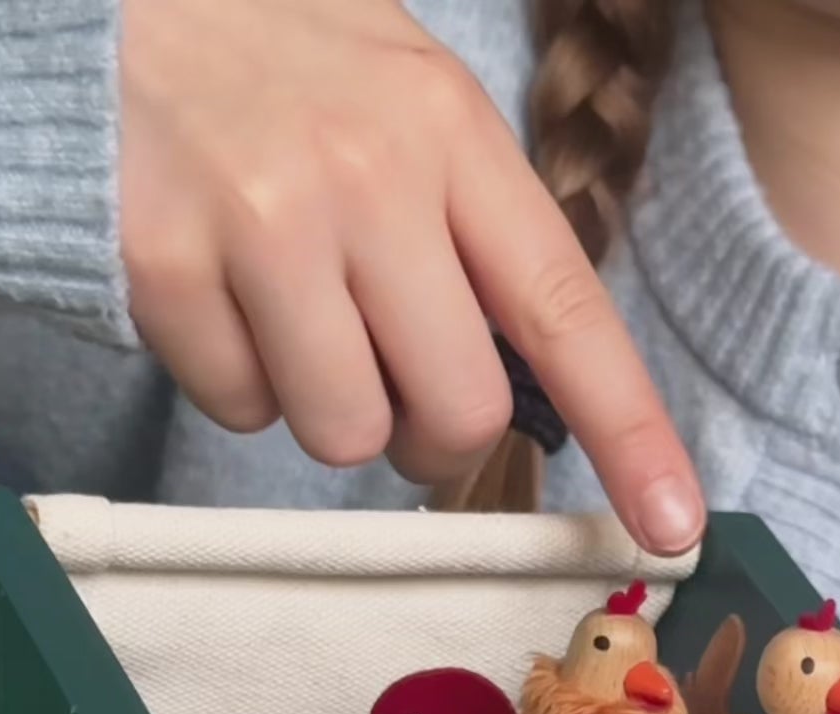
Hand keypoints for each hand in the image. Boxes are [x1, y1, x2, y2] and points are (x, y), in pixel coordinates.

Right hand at [119, 0, 704, 550]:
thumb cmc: (287, 64)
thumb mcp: (411, 107)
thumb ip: (476, 238)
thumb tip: (532, 399)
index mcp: (449, 134)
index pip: (564, 310)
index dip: (631, 431)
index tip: (675, 522)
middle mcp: (366, 178)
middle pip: (456, 412)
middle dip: (434, 436)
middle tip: (394, 383)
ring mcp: (260, 224)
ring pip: (343, 431)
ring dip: (328, 408)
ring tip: (294, 315)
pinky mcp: (164, 268)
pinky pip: (239, 409)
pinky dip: (236, 380)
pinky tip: (220, 293)